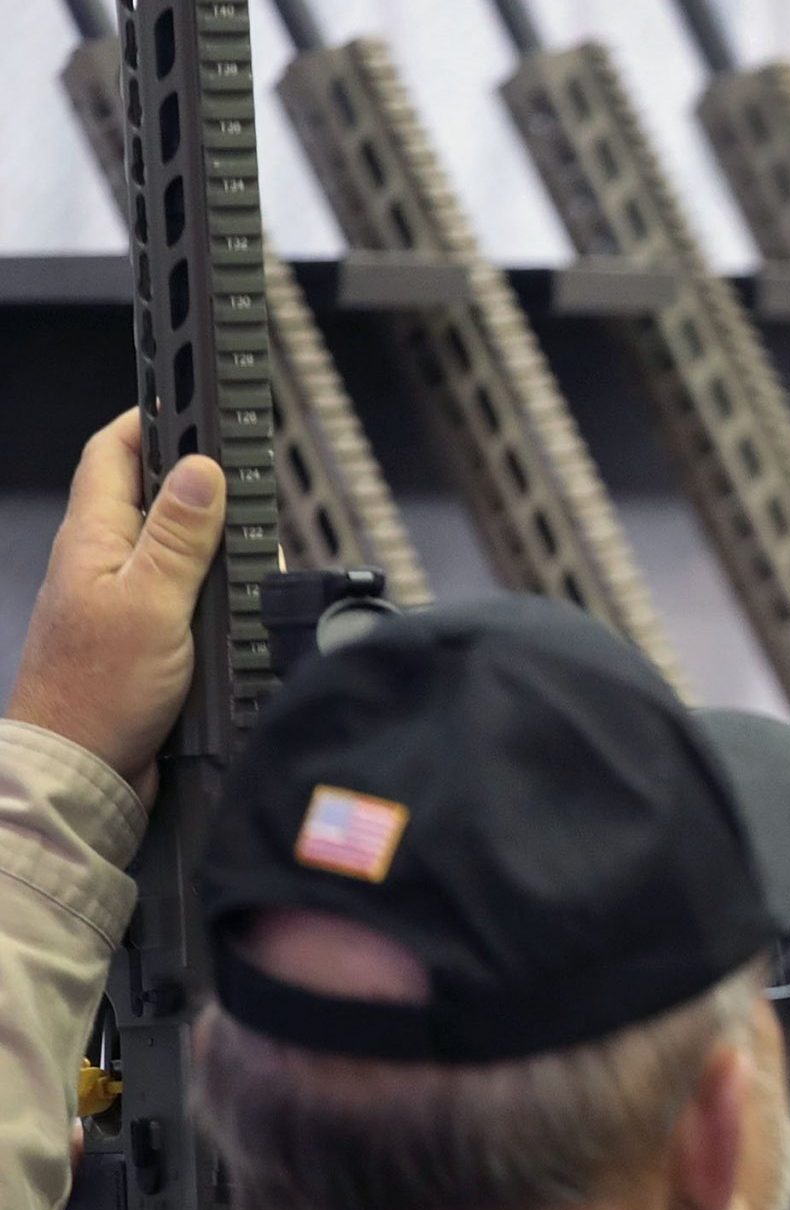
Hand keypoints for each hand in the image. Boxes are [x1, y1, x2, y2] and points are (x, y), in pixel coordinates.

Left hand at [5, 412, 226, 799]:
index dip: (151, 419)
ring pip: (172, 543)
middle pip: (149, 493)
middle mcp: (102, 561)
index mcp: (93, 538)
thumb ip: (178, 535)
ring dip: (211, 535)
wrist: (81, 771)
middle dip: (197, 476)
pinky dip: (213, 585)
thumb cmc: (96, 694)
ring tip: (249, 537)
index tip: (193, 399)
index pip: (114, 453)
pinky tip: (238, 600)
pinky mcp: (142, 636)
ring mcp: (120, 598)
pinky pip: (180, 591)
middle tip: (243, 467)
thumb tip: (202, 470)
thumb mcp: (150, 602)